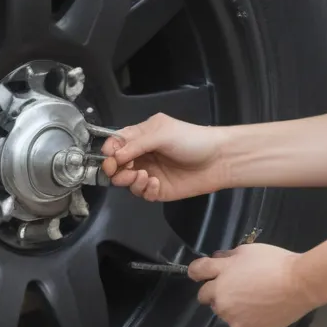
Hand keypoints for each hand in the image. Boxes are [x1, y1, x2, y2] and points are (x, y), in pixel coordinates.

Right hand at [100, 113, 223, 200]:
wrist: (218, 160)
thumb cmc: (191, 140)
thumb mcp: (161, 132)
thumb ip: (135, 143)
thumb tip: (113, 156)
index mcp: (140, 137)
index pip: (115, 144)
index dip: (108, 152)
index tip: (109, 159)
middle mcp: (142, 155)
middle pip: (116, 165)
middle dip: (115, 170)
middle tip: (123, 171)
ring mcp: (149, 173)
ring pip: (126, 181)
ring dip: (129, 180)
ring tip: (142, 176)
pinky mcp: (157, 190)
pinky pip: (141, 193)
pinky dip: (144, 190)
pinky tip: (154, 184)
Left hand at [187, 243, 314, 326]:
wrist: (300, 285)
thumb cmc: (273, 263)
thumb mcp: (246, 251)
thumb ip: (226, 257)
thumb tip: (216, 260)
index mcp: (219, 281)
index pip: (196, 274)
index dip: (198, 271)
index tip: (202, 272)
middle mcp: (222, 304)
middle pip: (208, 298)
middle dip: (217, 291)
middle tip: (237, 285)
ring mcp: (235, 321)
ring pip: (225, 314)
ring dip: (232, 308)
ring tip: (254, 299)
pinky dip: (248, 321)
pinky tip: (261, 311)